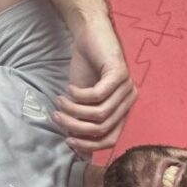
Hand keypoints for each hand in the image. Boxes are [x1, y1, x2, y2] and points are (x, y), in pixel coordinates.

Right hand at [54, 13, 136, 158]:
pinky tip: (70, 88)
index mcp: (123, 110)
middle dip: (75, 126)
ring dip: (73, 110)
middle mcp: (129, 101)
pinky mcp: (120, 74)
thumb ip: (83, 122)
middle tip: (57, 116)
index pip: (110, 140)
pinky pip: (97, 96)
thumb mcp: (82, 101)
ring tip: (60, 101)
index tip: (68, 139)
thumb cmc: (85, 68)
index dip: (88, 145)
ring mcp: (127, 87)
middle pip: (102, 129)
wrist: (90, 35)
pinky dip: (79, 95)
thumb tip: (76, 151)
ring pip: (98, 115)